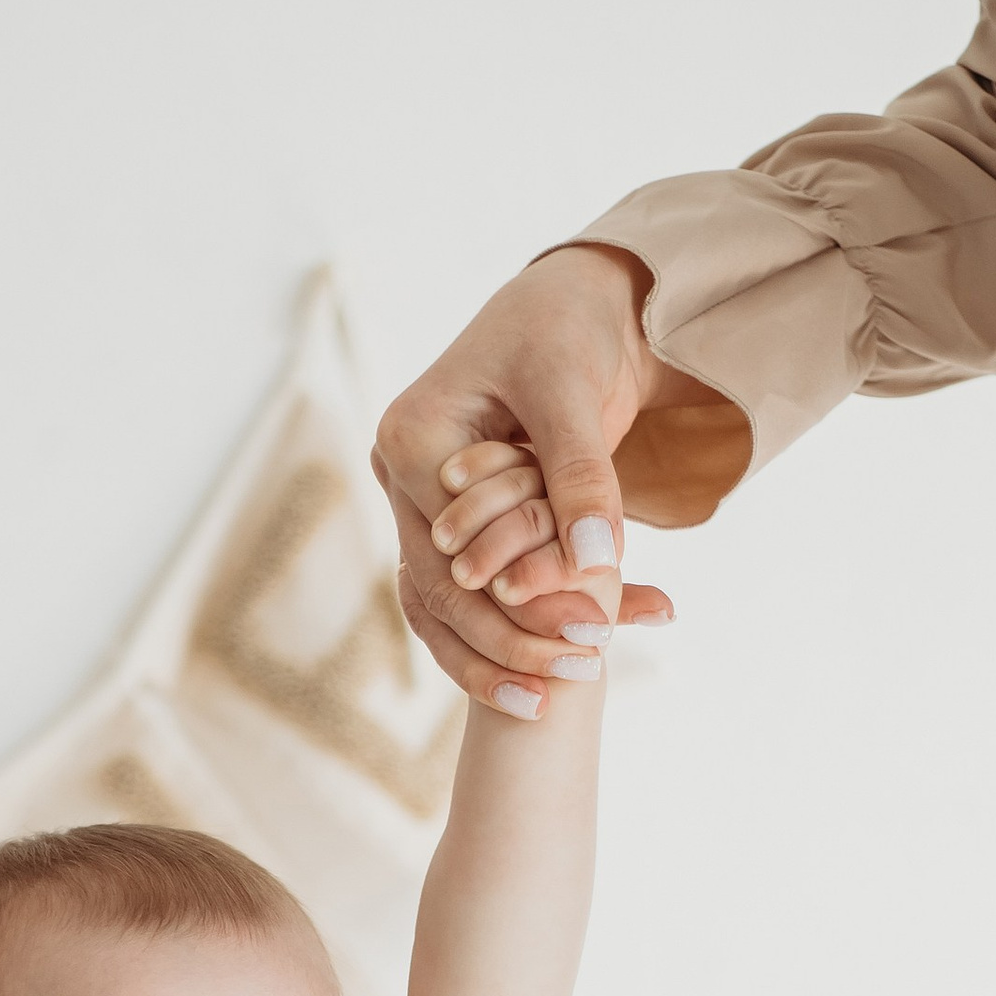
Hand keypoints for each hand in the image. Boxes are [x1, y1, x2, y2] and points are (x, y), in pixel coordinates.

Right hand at [374, 241, 749, 709]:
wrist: (566, 308)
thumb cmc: (564, 332)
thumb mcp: (573, 393)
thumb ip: (581, 473)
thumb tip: (596, 560)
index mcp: (411, 437)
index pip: (456, 547)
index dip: (522, 596)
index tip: (596, 631)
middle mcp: (400, 477)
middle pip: (444, 590)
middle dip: (517, 637)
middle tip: (591, 665)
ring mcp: (420, 507)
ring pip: (445, 609)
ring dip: (508, 652)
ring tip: (573, 687)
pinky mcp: (450, 526)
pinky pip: (465, 601)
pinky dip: (511, 635)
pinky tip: (554, 679)